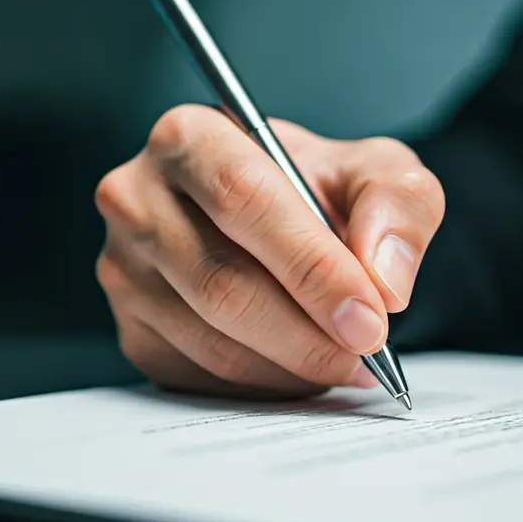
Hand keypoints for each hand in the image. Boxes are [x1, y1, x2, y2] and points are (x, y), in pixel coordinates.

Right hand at [94, 104, 444, 399]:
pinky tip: (302, 366)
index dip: (311, 266)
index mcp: (190, 137)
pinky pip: (201, 375)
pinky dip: (266, 384)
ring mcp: (124, 269)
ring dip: (293, 365)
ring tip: (347, 359)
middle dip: (308, 332)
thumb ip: (398, 205)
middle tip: (368, 353)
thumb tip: (385, 281)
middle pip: (222, 283)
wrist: (278, 223)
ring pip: (213, 340)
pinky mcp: (132, 330)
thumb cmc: (316, 191)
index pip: (243, 199)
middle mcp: (138, 199)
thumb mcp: (374, 172)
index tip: (370, 317)